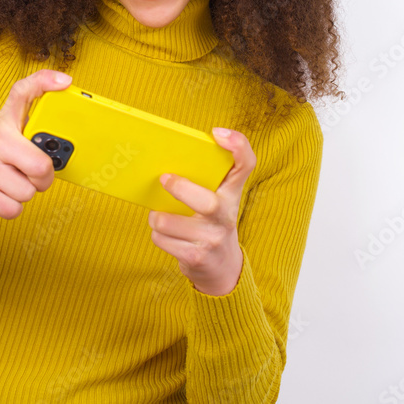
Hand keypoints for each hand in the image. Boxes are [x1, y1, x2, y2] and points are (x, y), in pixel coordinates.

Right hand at [0, 69, 71, 222]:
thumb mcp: (3, 140)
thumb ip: (29, 134)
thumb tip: (62, 138)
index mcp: (2, 123)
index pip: (23, 92)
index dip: (45, 82)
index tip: (66, 82)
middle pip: (41, 165)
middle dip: (43, 180)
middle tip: (32, 177)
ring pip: (28, 191)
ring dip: (23, 196)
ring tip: (7, 186)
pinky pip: (13, 209)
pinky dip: (11, 209)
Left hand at [147, 127, 256, 295]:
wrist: (223, 270)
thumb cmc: (213, 224)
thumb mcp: (220, 200)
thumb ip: (208, 179)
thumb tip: (169, 159)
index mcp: (232, 194)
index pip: (246, 165)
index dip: (238, 145)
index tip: (218, 133)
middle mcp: (226, 216)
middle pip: (208, 202)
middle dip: (180, 189)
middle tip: (164, 179)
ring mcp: (212, 239)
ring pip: (169, 222)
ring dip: (157, 217)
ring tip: (160, 216)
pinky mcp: (196, 256)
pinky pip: (162, 239)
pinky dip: (158, 235)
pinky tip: (167, 235)